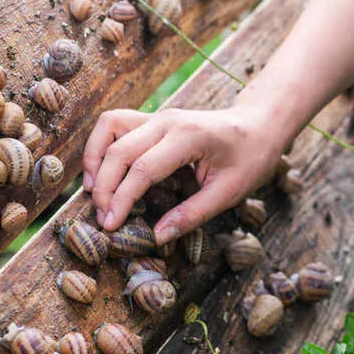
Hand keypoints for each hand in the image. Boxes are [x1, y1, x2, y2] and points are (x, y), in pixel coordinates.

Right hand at [82, 106, 284, 244]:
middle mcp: (167, 121)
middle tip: (103, 220)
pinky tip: (101, 172)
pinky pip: (116, 124)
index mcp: (188, 138)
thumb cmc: (251, 159)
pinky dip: (101, 146)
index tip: (110, 226)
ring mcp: (158, 116)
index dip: (121, 200)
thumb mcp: (228, 193)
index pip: (142, 169)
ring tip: (92, 193)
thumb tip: (157, 236)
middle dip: (103, 187)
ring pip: (109, 128)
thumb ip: (192, 215)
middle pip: (119, 150)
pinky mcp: (154, 119)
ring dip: (94, 159)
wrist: (261, 125)